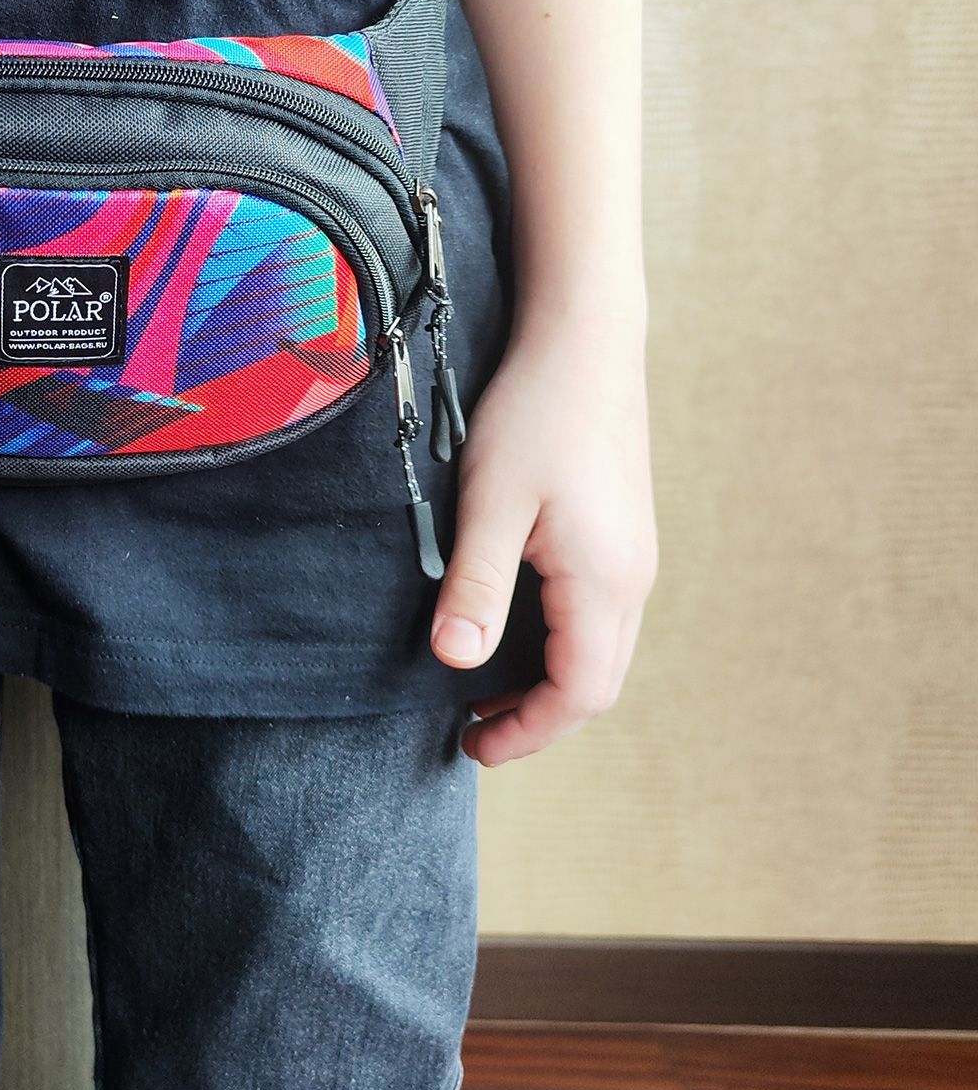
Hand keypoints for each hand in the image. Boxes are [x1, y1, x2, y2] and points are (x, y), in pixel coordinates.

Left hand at [430, 313, 658, 764]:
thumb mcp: (491, 501)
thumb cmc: (533, 414)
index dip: (527, 732)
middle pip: (596, 682)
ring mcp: (633, 556)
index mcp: (605, 581)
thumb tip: (457, 662)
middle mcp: (632, 578)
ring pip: (601, 649)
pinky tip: (511, 626)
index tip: (472, 746)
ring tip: (481, 686)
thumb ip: (478, 584)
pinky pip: (599, 614)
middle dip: (536, 716)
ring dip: (547, 680)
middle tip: (470, 729)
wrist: (584, 342)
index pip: (579, 694)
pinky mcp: (621, 533)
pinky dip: (559, 642)